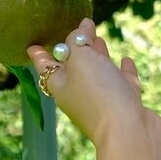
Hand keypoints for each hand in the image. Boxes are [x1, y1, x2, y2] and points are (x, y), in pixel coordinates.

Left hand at [27, 18, 160, 149]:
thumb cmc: (99, 94)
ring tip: (99, 39)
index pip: (46, 66)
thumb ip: (78, 40)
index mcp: (61, 86)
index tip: (32, 45)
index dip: (40, 54)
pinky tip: (126, 59)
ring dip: (99, 56)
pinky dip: (124, 70)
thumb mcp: (81, 60)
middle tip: (78, 28)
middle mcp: (80, 94)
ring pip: (100, 73)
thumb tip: (82, 26)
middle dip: (75, 48)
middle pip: (74, 67)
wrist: (129, 132)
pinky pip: (123, 82)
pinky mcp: (127, 103)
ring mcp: (104, 100)